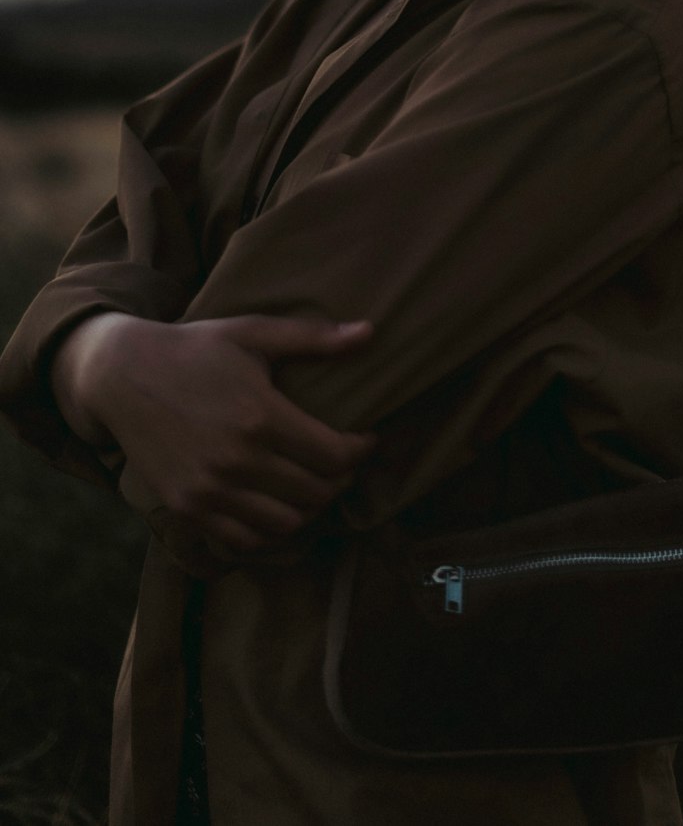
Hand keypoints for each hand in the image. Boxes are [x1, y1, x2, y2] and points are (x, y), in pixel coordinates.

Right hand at [51, 311, 375, 555]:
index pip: (335, 456)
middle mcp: (237, 460)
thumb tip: (371, 332)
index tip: (365, 439)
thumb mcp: (253, 333)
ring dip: (307, 508)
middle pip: (316, 494)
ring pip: (285, 524)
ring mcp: (209, 490)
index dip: (360, 451)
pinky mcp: (186, 508)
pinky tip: (275, 505)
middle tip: (341, 462)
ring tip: (311, 484)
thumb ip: (314, 338)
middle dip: (340, 480)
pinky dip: (268, 530)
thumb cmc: (195, 349)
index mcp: (261, 416)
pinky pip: (243, 539)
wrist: (121, 375)